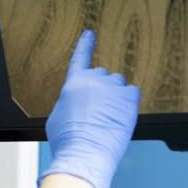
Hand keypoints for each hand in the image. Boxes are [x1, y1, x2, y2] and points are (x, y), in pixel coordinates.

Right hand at [39, 30, 139, 187]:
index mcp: (73, 84)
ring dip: (114, 97)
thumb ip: (68, 101)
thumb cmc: (68, 139)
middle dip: (101, 89)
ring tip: (106, 118)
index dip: (85, 45)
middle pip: (102, 76)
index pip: (79, 58)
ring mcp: (113, 89)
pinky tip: (117, 117)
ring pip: (118, 85)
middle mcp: (93, 81)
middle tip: (96, 110)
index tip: (89, 34)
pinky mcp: (129, 99)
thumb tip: (76, 101)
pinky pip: (131, 94)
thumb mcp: (56, 117)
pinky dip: (126, 104)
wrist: (84, 152)